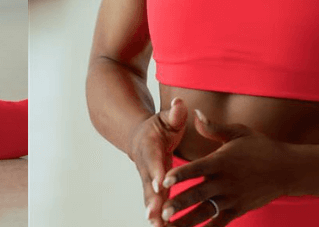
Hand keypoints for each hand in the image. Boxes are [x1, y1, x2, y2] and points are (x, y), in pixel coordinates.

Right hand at [129, 97, 188, 225]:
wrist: (138, 135)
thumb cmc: (158, 126)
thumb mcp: (166, 117)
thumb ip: (174, 113)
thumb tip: (180, 103)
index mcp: (150, 146)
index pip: (153, 159)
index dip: (156, 172)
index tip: (161, 184)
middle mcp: (146, 164)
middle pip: (148, 183)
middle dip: (152, 200)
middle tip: (154, 215)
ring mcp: (147, 178)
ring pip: (149, 197)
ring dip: (153, 212)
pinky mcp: (153, 188)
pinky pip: (155, 203)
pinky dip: (159, 216)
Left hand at [159, 110, 291, 225]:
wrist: (288, 169)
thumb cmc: (260, 147)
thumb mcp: (238, 132)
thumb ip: (214, 127)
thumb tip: (195, 112)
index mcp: (221, 161)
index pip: (197, 169)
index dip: (180, 175)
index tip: (164, 181)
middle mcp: (225, 182)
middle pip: (198, 194)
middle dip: (179, 204)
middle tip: (162, 212)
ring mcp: (232, 198)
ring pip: (206, 212)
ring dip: (187, 221)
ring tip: (169, 226)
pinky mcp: (239, 210)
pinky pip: (220, 223)